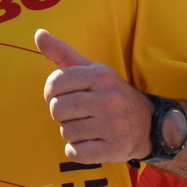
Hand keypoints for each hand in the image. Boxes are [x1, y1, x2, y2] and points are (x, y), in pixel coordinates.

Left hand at [37, 28, 150, 163]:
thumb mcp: (90, 70)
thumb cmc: (109, 94)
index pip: (55, 82)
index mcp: (101, 75)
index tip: (63, 95)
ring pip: (66, 132)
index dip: (51, 92)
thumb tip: (38, 33)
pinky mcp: (115, 148)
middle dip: (61, 114)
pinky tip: (89, 143)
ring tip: (87, 127)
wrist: (148, 123)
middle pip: (57, 109)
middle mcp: (109, 98)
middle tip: (77, 114)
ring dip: (71, 133)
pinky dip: (77, 151)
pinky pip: (76, 153)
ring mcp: (114, 125)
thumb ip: (62, 53)